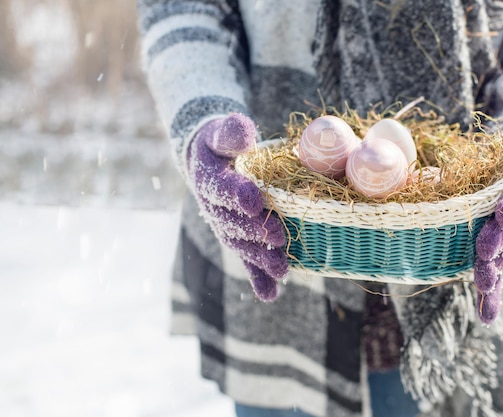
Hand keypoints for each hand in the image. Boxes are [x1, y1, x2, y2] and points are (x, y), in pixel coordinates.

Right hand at [187, 114, 287, 299]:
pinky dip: (257, 278)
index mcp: (208, 179)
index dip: (237, 195)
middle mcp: (214, 208)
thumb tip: (244, 131)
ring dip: (260, 259)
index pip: (222, 188)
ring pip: (241, 245)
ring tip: (281, 269)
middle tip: (278, 237)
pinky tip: (271, 294)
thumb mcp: (220, 132)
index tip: (255, 201)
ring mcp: (225, 226)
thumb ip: (230, 132)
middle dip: (256, 232)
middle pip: (233, 223)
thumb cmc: (219, 145)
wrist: (207, 164)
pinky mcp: (237, 238)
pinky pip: (246, 260)